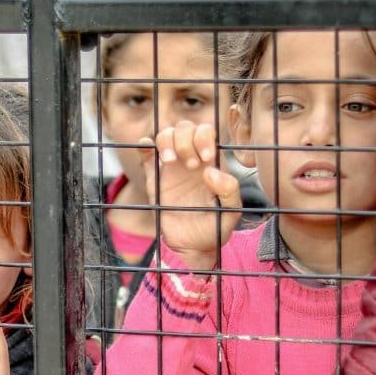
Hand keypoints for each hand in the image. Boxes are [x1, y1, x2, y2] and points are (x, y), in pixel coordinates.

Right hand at [142, 121, 242, 270]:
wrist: (192, 246)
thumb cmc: (214, 228)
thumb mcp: (231, 211)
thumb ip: (229, 190)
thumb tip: (210, 171)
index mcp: (210, 162)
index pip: (206, 131)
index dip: (204, 137)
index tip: (206, 159)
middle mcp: (190, 158)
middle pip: (185, 127)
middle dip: (187, 140)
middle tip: (191, 165)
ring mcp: (170, 167)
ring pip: (165, 134)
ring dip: (167, 141)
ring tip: (171, 162)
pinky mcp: (153, 178)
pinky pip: (145, 154)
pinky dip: (144, 145)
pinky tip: (148, 151)